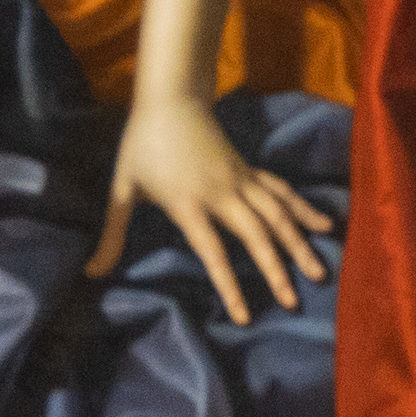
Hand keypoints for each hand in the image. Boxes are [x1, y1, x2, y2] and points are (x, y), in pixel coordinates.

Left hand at [93, 91, 329, 323]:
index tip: (245, 316)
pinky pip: (281, 193)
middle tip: (293, 301)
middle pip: (256, 236)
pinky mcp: (250, 171)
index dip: (231, 285)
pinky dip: (303, 209)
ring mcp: (241, 181)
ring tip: (319, 271)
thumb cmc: (142, 146)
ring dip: (299, 244)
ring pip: (277, 215)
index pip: (213, 252)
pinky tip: (325, 225)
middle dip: (276, 269)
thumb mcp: (122, 189)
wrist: (170, 100)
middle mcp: (221, 194)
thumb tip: (90, 272)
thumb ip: (112, 234)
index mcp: (188, 203)